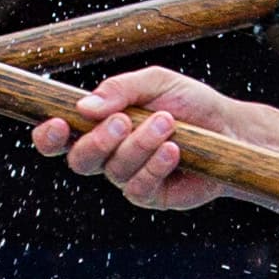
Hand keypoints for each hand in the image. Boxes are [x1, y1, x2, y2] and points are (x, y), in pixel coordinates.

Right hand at [36, 66, 229, 209]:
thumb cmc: (190, 102)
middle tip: (124, 121)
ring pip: (114, 170)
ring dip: (140, 145)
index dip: (49, 136)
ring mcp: (128, 177)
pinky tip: (175, 150)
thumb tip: (84, 106)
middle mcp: (109, 154)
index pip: (59, 137)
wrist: (230, 128)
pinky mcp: (151, 195)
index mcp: (100, 125)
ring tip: (168, 123)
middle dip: (99, 141)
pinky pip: (139, 187)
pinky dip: (156, 165)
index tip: (60, 123)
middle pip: (79, 160)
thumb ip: (120, 89)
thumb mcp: (155, 82)